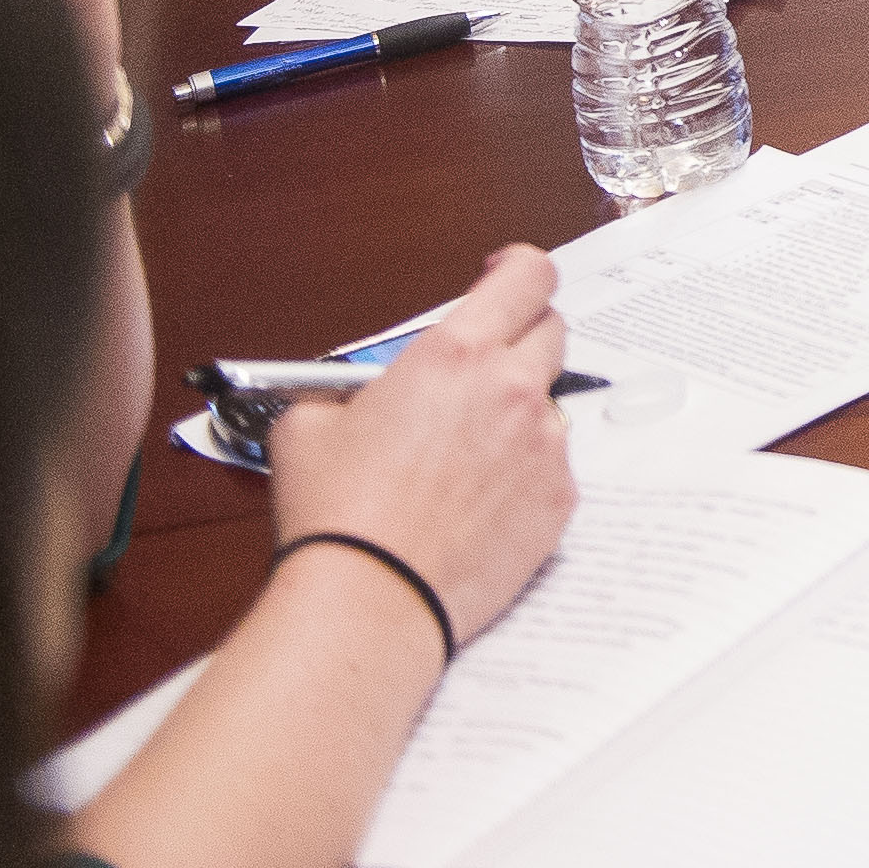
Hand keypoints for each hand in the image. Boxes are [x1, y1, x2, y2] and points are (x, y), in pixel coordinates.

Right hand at [264, 247, 577, 650]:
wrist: (368, 598)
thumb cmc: (338, 514)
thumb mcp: (310, 427)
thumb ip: (348, 393)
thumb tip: (355, 399)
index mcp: (456, 355)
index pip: (527, 276)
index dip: (517, 269)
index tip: (501, 278)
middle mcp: (512, 389)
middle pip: (550, 332)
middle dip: (518, 340)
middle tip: (479, 374)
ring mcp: (544, 444)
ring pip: (550, 404)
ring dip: (519, 415)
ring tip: (464, 459)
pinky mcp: (558, 498)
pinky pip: (554, 466)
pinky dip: (525, 473)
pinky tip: (478, 503)